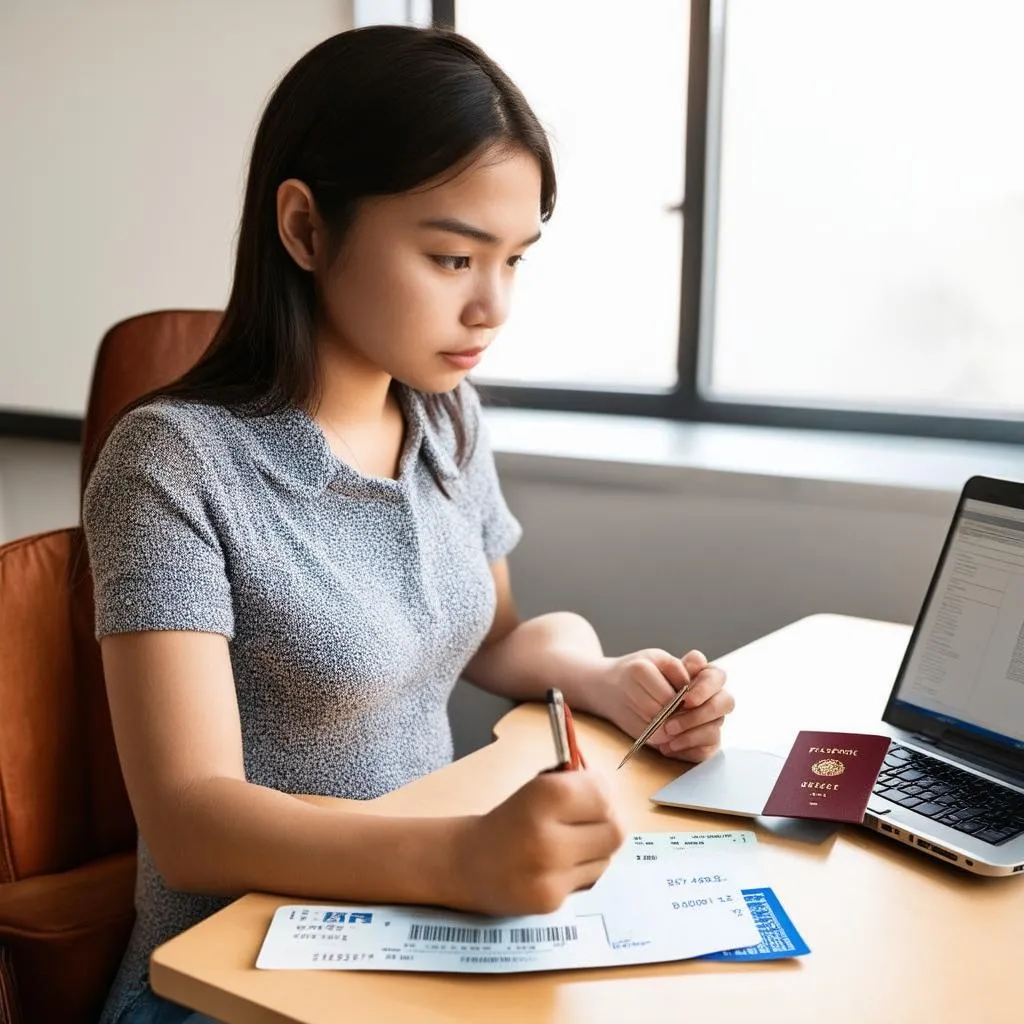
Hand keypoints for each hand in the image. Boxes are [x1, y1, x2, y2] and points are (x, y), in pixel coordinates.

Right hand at [449, 770, 625, 915]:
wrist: (466, 863)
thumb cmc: (508, 819)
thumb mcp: (537, 789)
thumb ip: (576, 787)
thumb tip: (612, 792)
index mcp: (544, 797)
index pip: (603, 795)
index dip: (601, 793)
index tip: (590, 793)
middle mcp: (549, 838)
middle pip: (615, 830)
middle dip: (607, 823)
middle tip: (590, 821)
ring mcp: (551, 875)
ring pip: (606, 858)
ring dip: (596, 849)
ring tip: (570, 844)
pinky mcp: (551, 902)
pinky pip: (588, 880)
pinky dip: (580, 870)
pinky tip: (557, 866)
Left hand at [596, 648, 733, 762]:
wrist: (618, 693)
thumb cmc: (634, 676)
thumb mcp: (643, 668)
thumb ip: (663, 679)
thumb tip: (677, 700)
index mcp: (698, 672)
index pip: (716, 677)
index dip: (705, 688)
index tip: (686, 698)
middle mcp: (708, 696)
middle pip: (725, 703)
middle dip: (700, 715)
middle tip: (672, 723)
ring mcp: (706, 718)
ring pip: (716, 728)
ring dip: (691, 734)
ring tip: (666, 734)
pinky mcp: (699, 740)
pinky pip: (707, 749)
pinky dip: (688, 749)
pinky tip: (668, 747)